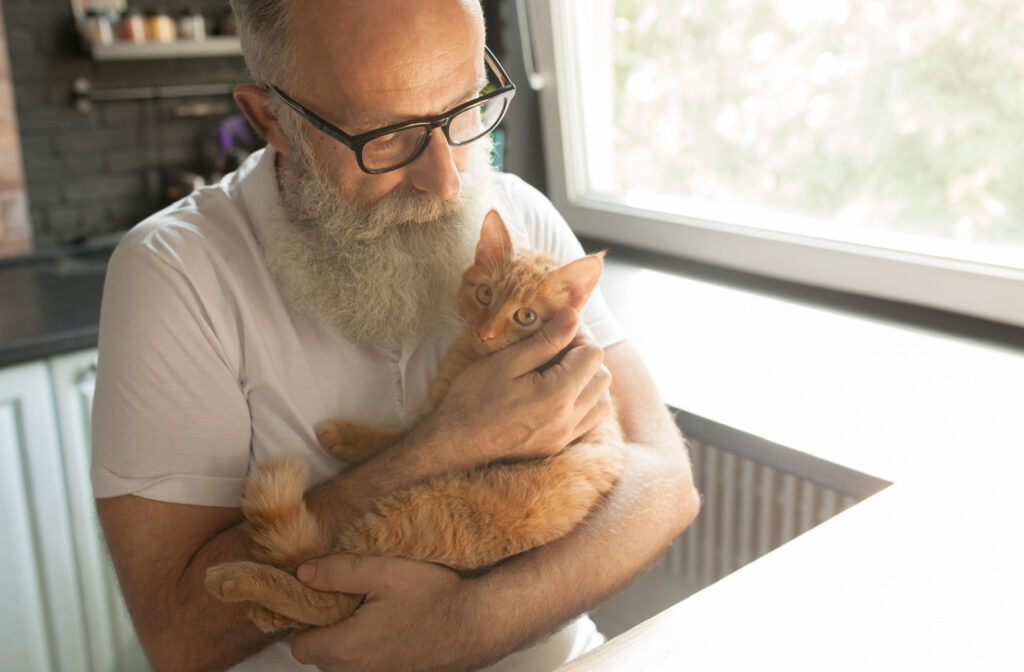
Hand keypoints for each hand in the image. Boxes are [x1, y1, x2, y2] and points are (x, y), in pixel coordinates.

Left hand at [291, 554, 492, 671]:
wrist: (477, 623)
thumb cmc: (434, 596)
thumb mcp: (384, 571)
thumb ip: (338, 572)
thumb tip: (302, 574)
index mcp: (348, 647)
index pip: (300, 645)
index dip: (307, 620)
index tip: (325, 599)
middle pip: (319, 656)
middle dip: (326, 630)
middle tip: (350, 601)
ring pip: (342, 664)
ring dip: (346, 642)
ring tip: (371, 613)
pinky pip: (365, 668)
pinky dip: (368, 651)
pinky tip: (389, 627)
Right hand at [436, 308, 611, 465]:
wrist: (455, 442)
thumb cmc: (474, 397)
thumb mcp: (507, 362)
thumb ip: (546, 340)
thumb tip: (573, 316)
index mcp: (557, 395)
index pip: (593, 354)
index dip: (579, 335)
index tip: (557, 329)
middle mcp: (568, 419)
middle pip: (602, 377)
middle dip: (585, 357)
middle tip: (557, 348)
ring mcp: (564, 436)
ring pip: (601, 402)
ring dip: (588, 381)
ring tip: (559, 371)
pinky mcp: (557, 446)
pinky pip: (589, 421)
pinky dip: (584, 403)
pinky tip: (558, 394)